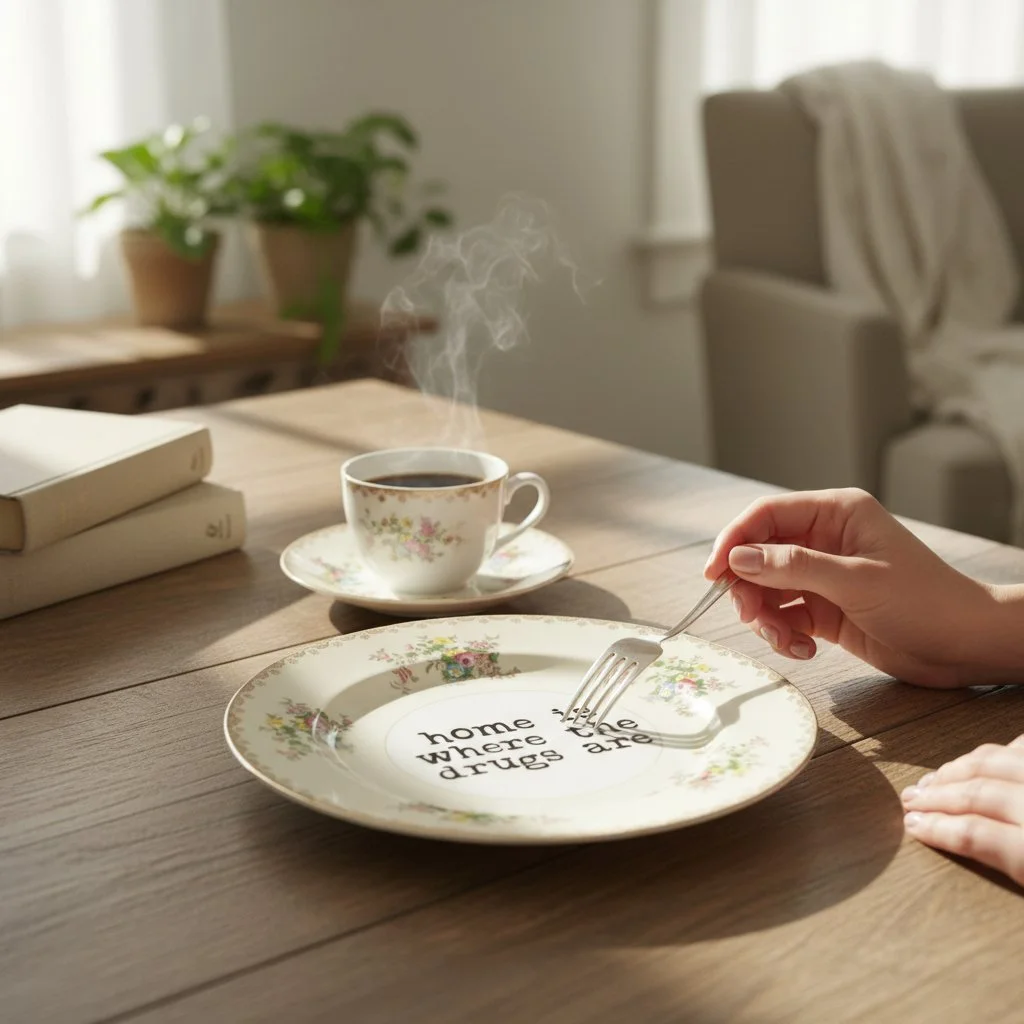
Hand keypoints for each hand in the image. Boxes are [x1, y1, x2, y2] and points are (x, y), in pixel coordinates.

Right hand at [703, 488, 1021, 686]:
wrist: (965, 646)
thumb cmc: (925, 601)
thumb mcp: (856, 580)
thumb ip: (794, 566)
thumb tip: (738, 558)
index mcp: (836, 514)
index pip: (767, 516)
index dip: (734, 540)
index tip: (713, 573)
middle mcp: (825, 540)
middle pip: (759, 555)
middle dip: (749, 588)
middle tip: (752, 617)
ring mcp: (824, 575)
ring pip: (768, 589)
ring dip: (766, 618)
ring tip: (784, 641)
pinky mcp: (825, 609)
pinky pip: (785, 617)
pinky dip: (784, 635)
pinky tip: (803, 651)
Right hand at [902, 737, 1023, 886]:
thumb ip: (1011, 870)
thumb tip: (969, 853)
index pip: (973, 833)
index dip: (937, 829)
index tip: (913, 826)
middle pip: (977, 793)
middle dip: (936, 796)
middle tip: (910, 799)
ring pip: (993, 761)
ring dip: (957, 768)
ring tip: (935, 778)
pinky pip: (1022, 747)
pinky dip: (994, 751)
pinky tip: (981, 758)